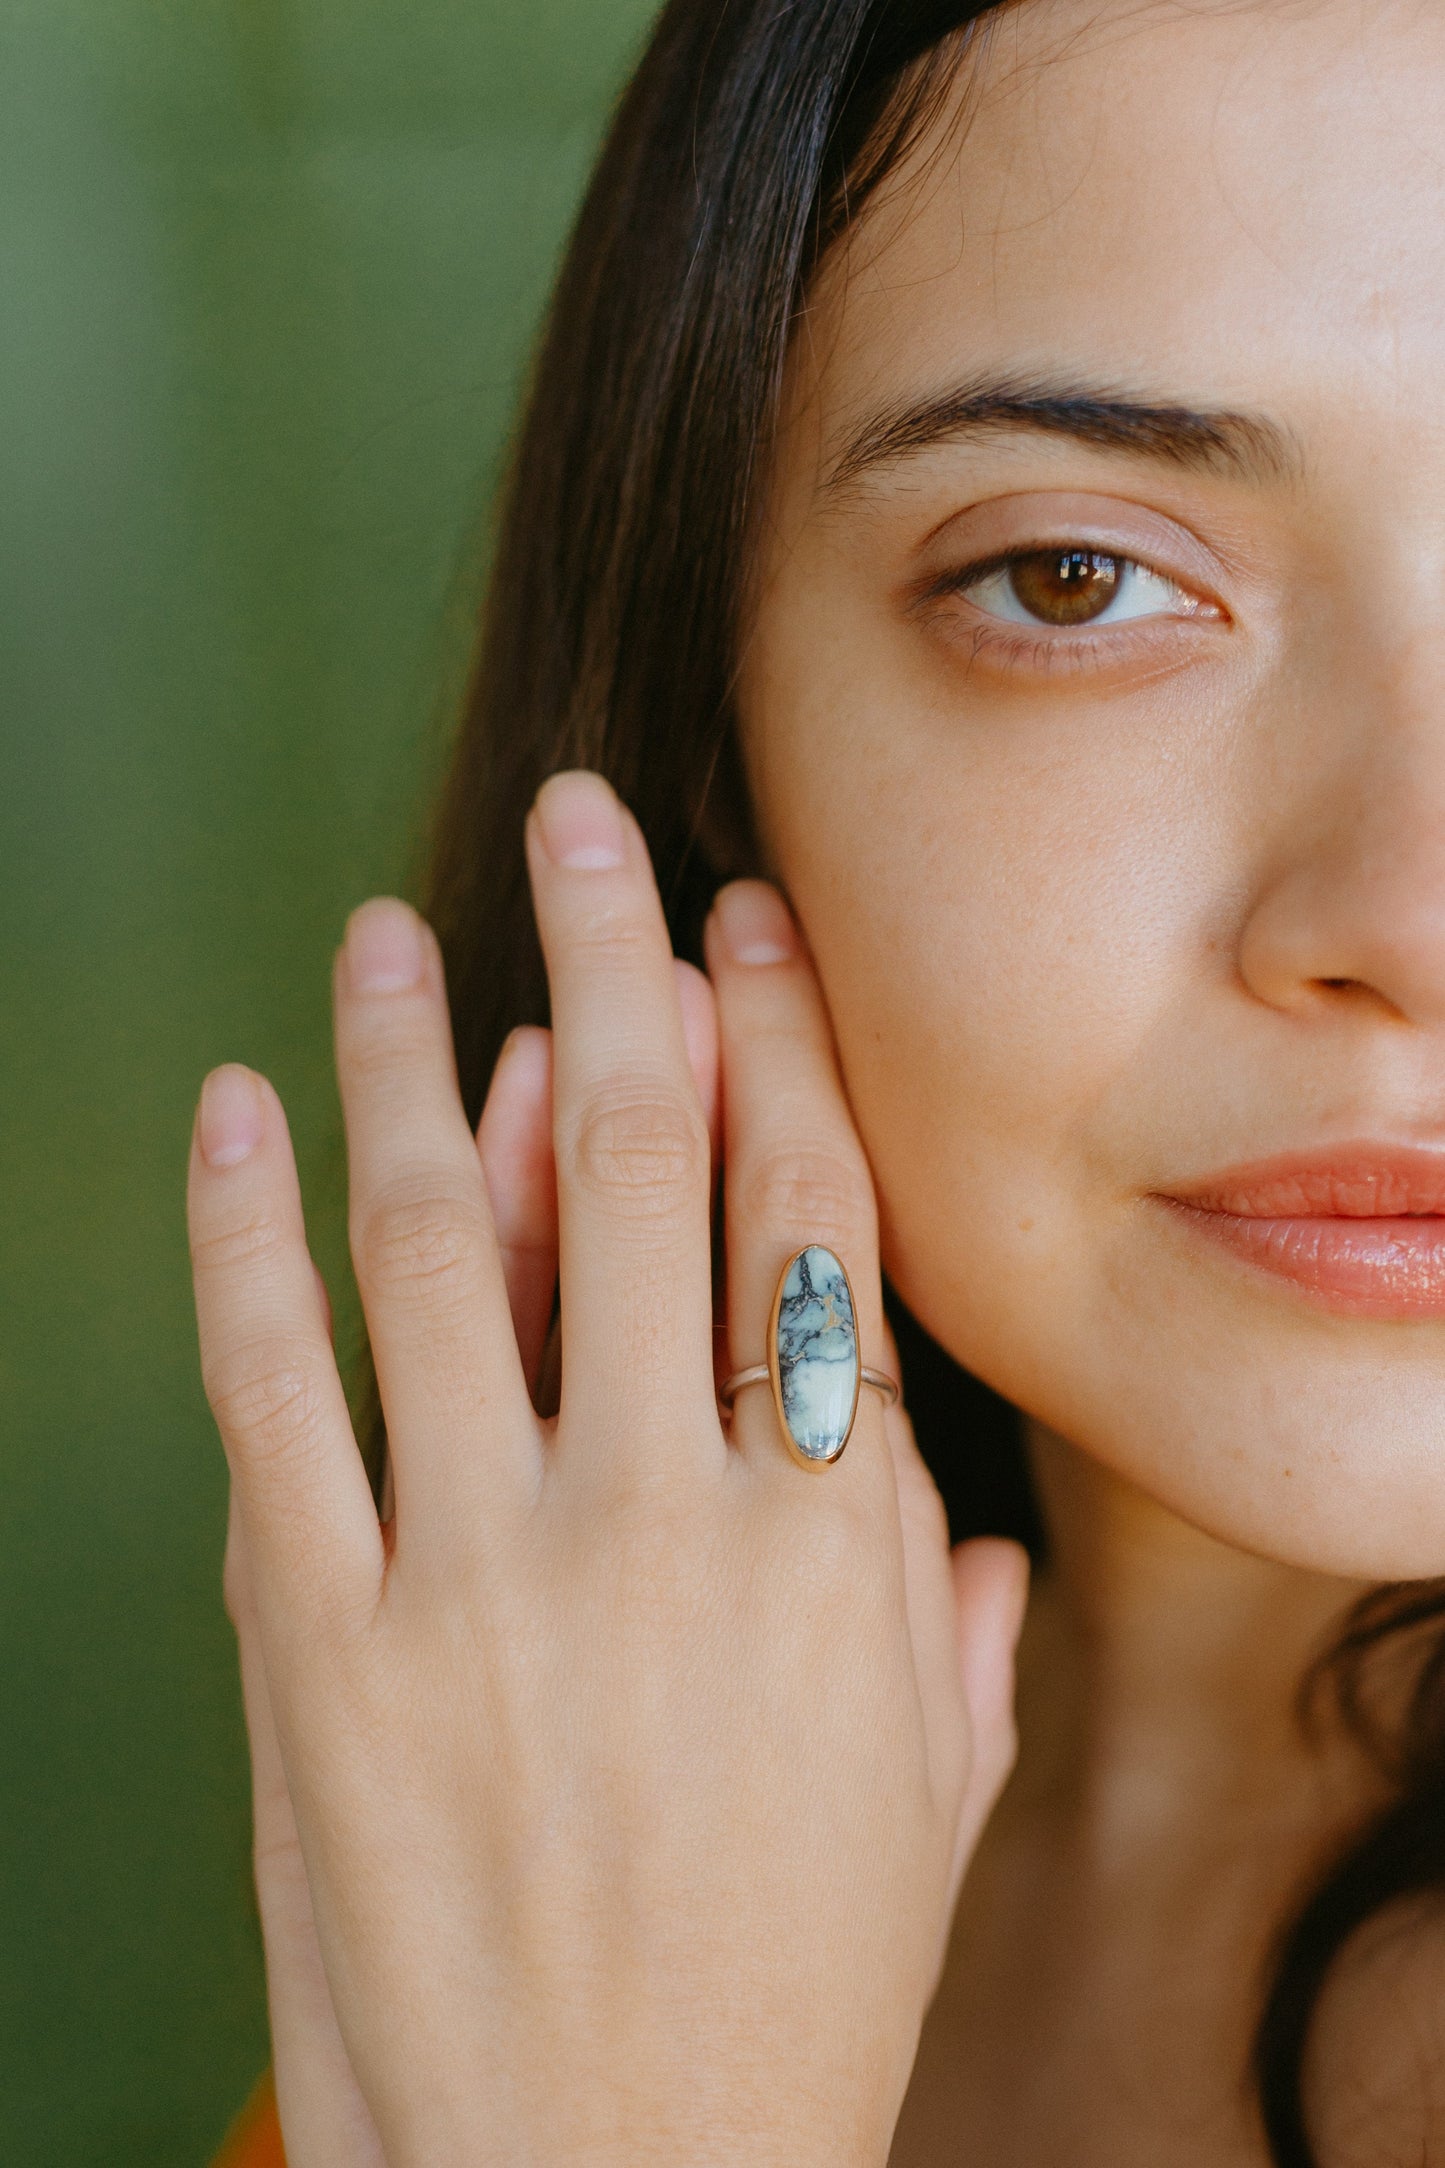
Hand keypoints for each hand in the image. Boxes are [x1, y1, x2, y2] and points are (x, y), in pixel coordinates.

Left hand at [189, 769, 1027, 2167]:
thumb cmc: (781, 2006)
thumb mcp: (922, 1807)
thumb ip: (948, 1627)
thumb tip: (960, 1505)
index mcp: (830, 1542)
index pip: (807, 1216)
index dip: (774, 1040)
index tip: (737, 922)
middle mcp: (663, 1518)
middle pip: (642, 1169)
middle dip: (612, 968)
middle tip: (580, 825)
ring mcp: (482, 1571)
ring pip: (444, 1238)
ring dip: (417, 1058)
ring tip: (390, 931)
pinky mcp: (323, 1643)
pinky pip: (276, 1383)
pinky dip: (248, 1227)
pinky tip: (242, 1107)